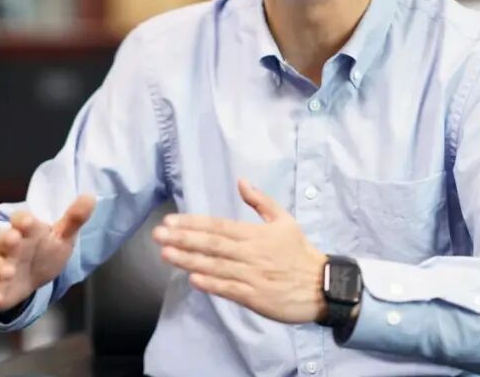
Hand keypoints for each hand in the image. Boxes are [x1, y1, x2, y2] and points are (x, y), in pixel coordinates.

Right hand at [0, 193, 95, 313]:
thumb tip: (91, 197)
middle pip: (3, 238)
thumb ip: (74, 219)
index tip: (28, 221)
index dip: (22, 220)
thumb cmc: (44, 253)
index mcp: (26, 230)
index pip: (20, 219)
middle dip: (7, 239)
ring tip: (9, 272)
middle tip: (13, 239)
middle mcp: (9, 245)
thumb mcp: (62, 237)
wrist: (28, 280)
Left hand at [152, 179, 327, 323]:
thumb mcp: (284, 220)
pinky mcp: (254, 297)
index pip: (218, 226)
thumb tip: (241, 181)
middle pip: (212, 244)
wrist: (321, 286)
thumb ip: (261, 201)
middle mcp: (250, 253)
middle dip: (183, 239)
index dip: (193, 223)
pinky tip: (192, 279)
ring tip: (166, 254)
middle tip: (158, 235)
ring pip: (215, 266)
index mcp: (256, 234)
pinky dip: (211, 284)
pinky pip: (228, 289)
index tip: (170, 220)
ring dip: (189, 260)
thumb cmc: (299, 252)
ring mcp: (251, 276)